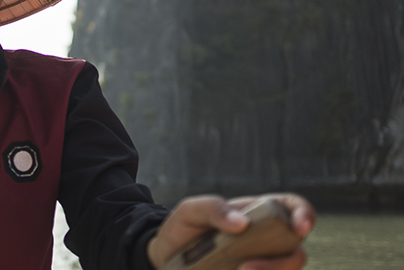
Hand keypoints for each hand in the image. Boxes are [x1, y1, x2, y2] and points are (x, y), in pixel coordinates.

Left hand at [147, 193, 314, 269]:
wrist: (166, 258)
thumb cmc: (183, 229)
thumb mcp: (190, 212)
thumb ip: (212, 208)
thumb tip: (241, 222)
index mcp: (258, 214)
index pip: (294, 208)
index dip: (305, 214)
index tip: (299, 227)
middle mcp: (266, 240)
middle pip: (296, 252)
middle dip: (282, 263)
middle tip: (246, 267)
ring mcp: (260, 264)